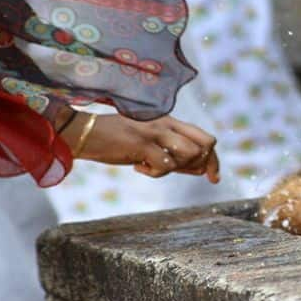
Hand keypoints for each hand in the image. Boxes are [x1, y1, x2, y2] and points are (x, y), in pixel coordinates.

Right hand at [60, 112, 219, 182]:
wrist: (86, 133)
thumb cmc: (117, 140)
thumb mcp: (151, 144)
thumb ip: (174, 154)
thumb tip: (200, 170)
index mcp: (171, 121)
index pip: (206, 138)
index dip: (214, 161)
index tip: (214, 179)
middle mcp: (167, 123)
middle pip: (206, 145)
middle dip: (201, 166)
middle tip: (179, 171)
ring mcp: (155, 132)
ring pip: (190, 153)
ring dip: (177, 167)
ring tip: (152, 166)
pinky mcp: (141, 143)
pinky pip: (165, 165)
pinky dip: (155, 173)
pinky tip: (138, 167)